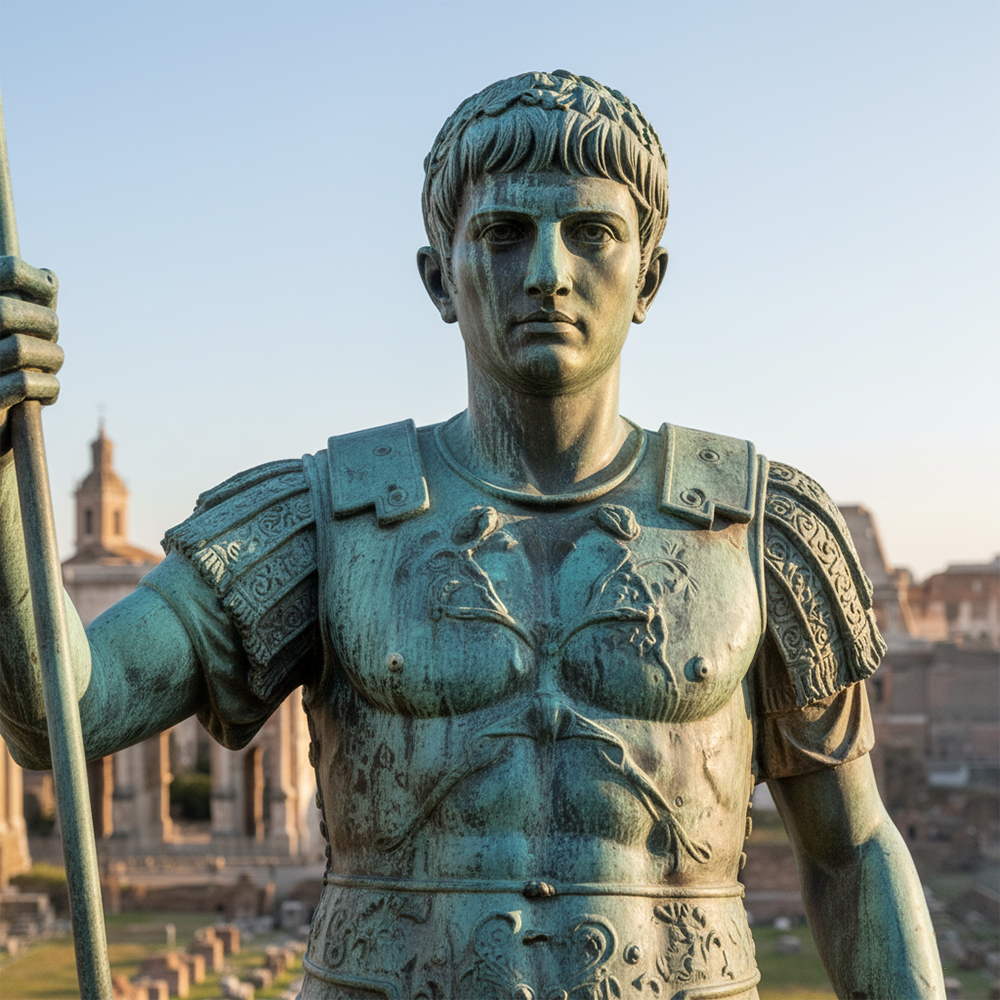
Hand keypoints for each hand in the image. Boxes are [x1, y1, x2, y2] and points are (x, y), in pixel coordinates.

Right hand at [0, 257, 61, 454]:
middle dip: (46, 324)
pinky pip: (25, 382)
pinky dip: (47, 389)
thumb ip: (27, 302)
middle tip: (48, 339)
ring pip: (22, 347)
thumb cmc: (5, 371)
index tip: (48, 290)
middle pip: (11, 311)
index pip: (8, 271)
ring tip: (49, 368)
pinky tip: (45, 396)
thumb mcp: (17, 332)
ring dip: (51, 359)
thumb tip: (49, 278)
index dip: (33, 279)